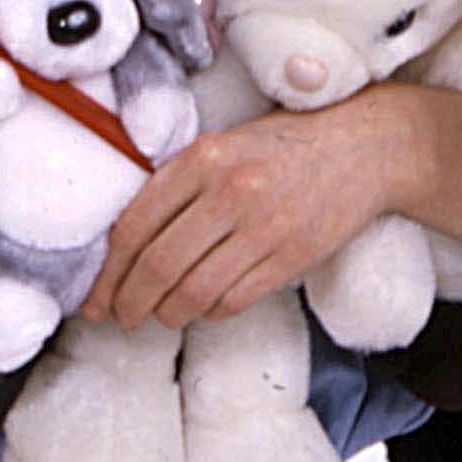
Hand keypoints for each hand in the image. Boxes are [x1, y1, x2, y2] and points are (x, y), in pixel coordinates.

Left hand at [81, 98, 408, 328]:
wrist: (365, 148)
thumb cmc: (285, 145)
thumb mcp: (225, 144)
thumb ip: (180, 181)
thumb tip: (128, 239)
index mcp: (204, 158)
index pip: (135, 225)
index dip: (108, 270)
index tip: (96, 295)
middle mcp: (230, 192)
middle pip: (159, 265)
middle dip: (129, 301)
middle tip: (118, 317)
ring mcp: (264, 226)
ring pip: (194, 291)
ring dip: (167, 313)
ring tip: (156, 316)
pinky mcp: (293, 256)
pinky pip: (235, 299)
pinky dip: (210, 311)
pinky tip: (202, 308)